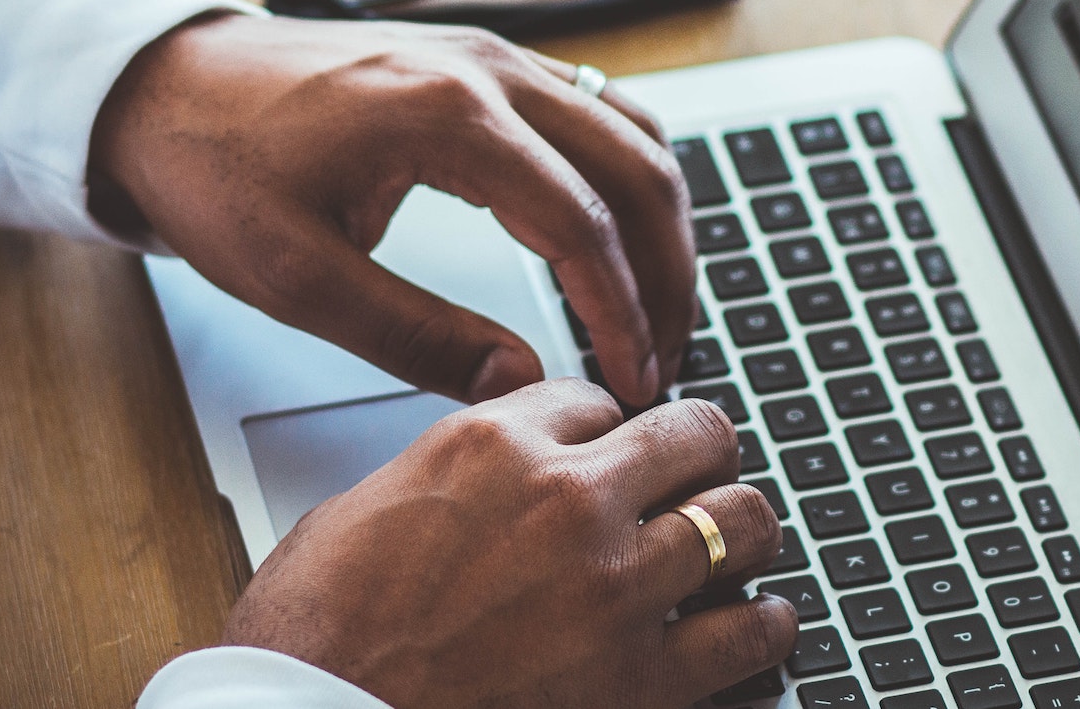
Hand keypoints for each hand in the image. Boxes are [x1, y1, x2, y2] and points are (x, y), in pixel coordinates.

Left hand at [90, 14, 694, 405]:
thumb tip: (521, 382)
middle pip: (636, 172)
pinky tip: (629, 232)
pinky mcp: (488, 62)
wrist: (161, 86)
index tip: (635, 378)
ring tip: (659, 308)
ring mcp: (495, 56)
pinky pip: (601, 109)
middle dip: (667, 276)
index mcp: (446, 117)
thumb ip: (417, 335)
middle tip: (662, 359)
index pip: (581, 223)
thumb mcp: (297, 277)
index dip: (621, 313)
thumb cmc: (214, 166)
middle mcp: (488, 70)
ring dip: (663, 225)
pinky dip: (633, 175)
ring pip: (634, 134)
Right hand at [222, 379, 796, 707]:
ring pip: (743, 520)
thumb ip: (448, 476)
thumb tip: (484, 482)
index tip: (609, 452)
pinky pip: (752, 634)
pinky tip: (756, 628)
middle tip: (700, 478)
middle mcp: (567, 500)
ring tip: (738, 548)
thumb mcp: (364, 511)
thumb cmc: (314, 638)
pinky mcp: (642, 680)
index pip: (597, 398)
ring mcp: (614, 587)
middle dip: (703, 453)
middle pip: (696, 433)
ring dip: (744, 532)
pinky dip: (765, 629)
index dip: (607, 429)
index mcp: (491, 446)